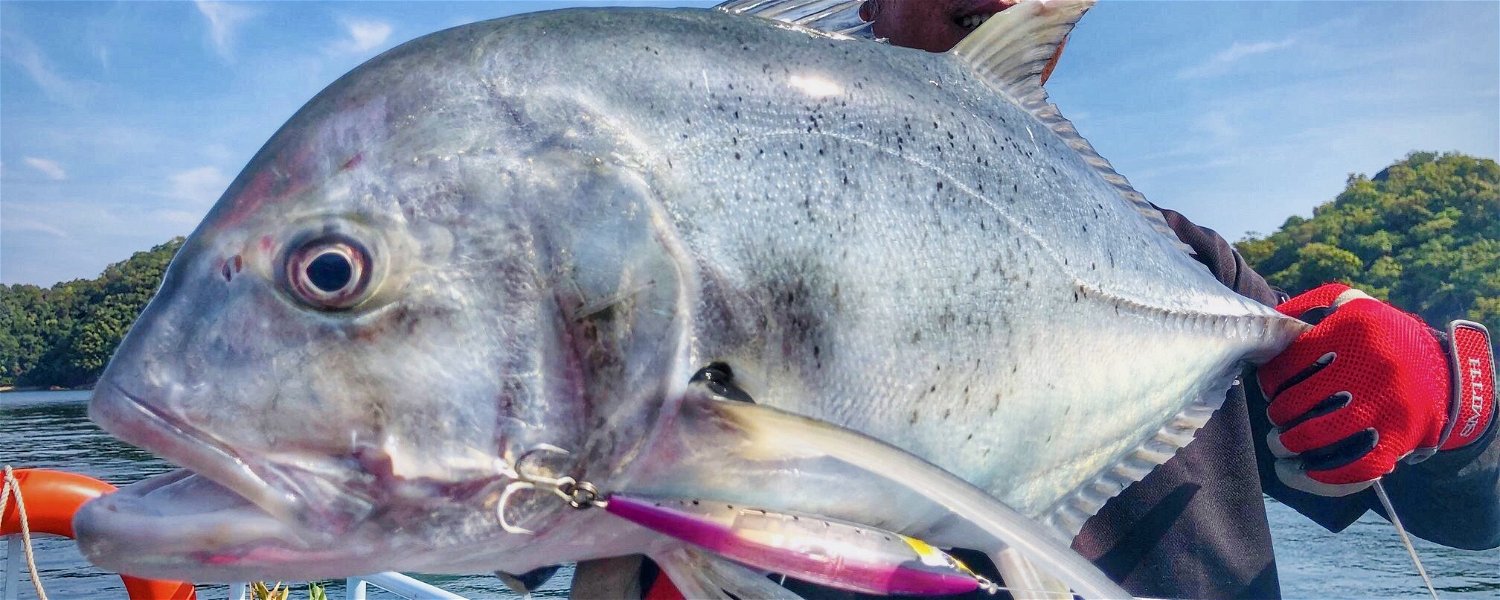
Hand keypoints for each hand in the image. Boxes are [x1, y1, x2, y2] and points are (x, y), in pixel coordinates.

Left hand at [1256, 284, 1494, 496]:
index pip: (1286, 365)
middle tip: (1277, 418)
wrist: (1445, 376)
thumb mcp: (1354, 306)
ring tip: (1282, 442)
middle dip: (1277, 416)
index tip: (1270, 388)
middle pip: (1295, 404)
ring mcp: (1384, 407)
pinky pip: (1349, 467)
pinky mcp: (1396, 439)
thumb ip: (1312, 304)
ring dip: (1287, 444)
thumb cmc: (1384, 339)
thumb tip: (1271, 319)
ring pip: (1314, 436)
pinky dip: (1317, 476)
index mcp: (1354, 331)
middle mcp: (1369, 368)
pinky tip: (1299, 468)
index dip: (1269, 382)